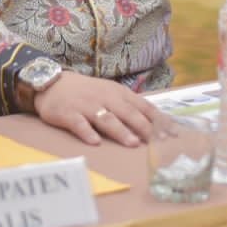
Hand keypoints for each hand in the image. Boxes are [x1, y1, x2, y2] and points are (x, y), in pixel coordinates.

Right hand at [33, 71, 159, 147]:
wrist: (53, 83)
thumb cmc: (87, 92)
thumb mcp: (110, 93)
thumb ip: (129, 106)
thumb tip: (156, 122)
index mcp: (118, 93)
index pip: (142, 106)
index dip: (158, 119)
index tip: (173, 132)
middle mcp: (105, 98)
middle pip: (127, 113)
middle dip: (143, 127)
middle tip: (157, 141)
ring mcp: (86, 105)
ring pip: (106, 118)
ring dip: (120, 131)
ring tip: (132, 143)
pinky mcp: (68, 113)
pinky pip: (79, 124)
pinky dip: (87, 132)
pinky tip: (95, 142)